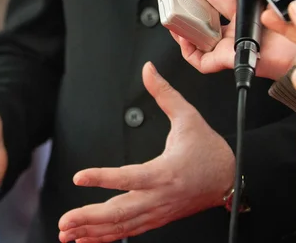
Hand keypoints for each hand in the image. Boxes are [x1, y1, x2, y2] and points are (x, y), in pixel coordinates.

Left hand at [58, 62, 234, 242]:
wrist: (231, 178)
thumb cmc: (209, 150)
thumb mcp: (189, 117)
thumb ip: (164, 94)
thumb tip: (148, 70)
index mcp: (165, 172)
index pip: (129, 177)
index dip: (103, 178)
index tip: (79, 176)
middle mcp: (160, 196)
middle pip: (121, 212)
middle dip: (89, 218)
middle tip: (64, 221)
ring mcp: (158, 211)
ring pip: (122, 226)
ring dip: (93, 231)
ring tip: (66, 233)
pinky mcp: (158, 218)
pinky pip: (130, 231)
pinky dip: (107, 237)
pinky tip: (87, 238)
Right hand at [170, 0, 295, 80]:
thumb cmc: (294, 30)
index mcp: (242, 13)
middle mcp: (233, 31)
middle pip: (201, 19)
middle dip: (184, 11)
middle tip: (172, 1)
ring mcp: (229, 46)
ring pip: (198, 41)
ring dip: (183, 33)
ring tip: (175, 24)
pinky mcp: (228, 62)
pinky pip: (202, 61)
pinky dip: (190, 53)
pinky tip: (186, 42)